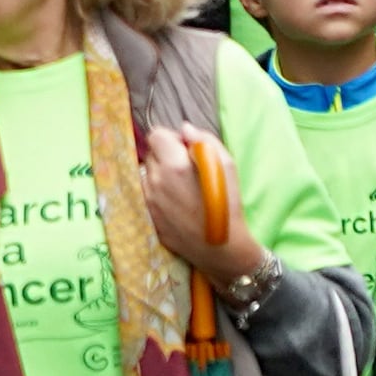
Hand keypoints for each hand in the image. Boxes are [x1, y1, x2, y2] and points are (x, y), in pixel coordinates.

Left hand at [135, 122, 269, 285]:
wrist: (221, 247)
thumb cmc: (227, 203)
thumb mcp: (226, 165)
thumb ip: (204, 140)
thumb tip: (184, 129)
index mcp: (174, 164)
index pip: (155, 135)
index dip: (171, 139)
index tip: (185, 150)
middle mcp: (155, 180)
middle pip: (151, 154)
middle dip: (166, 156)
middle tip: (187, 170)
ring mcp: (149, 200)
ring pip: (147, 174)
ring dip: (160, 175)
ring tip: (183, 188)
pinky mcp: (149, 216)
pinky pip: (147, 194)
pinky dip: (159, 193)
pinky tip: (178, 204)